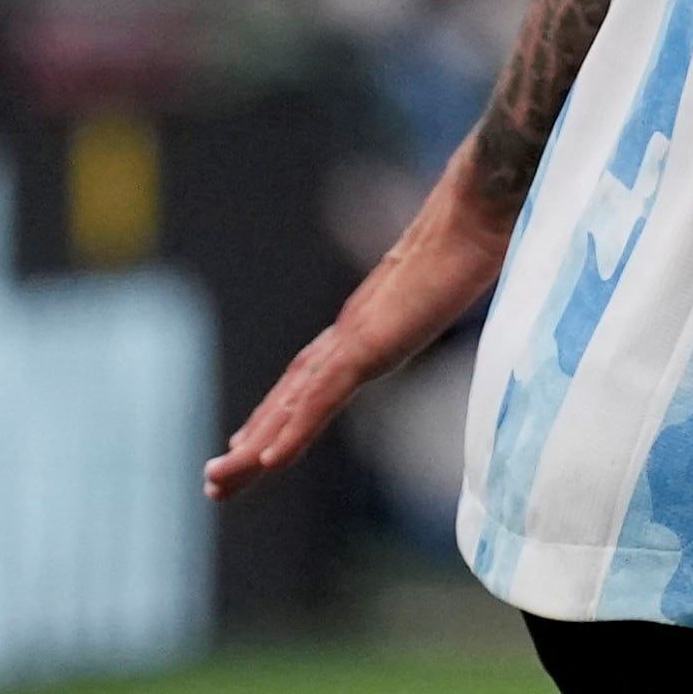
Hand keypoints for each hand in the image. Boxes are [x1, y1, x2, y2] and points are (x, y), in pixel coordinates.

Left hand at [204, 200, 512, 500]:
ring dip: (254, 446)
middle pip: (291, 395)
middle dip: (253, 439)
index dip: (281, 411)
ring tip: (219, 482)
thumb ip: (443, 291)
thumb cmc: (478, 235)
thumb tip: (463, 285)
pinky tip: (267, 460)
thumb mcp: (457, 279)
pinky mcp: (368, 343)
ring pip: (293, 403)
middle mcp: (351, 332)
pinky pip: (323, 396)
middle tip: (214, 482)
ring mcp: (356, 338)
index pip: (313, 376)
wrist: (478, 211)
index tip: (252, 443)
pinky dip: (294, 429)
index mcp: (370, 322)